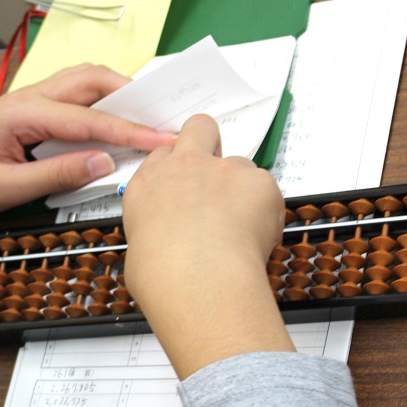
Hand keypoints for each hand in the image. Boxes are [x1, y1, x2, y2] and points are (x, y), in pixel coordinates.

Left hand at [0, 64, 175, 261]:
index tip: (162, 138)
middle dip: (130, 93)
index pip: (88, 118)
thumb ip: (60, 174)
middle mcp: (28, 96)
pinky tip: (111, 123)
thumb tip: (106, 162)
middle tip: (161, 116)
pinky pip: (71, 97)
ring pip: (82, 82)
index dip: (129, 130)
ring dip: (115, 93)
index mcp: (22, 112)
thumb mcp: (10, 188)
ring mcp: (28, 99)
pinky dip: (98, 103)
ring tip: (143, 115)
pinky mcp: (29, 110)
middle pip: (90, 79)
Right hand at [122, 115, 294, 378]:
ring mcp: (223, 169)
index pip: (163, 156)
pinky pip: (267, 190)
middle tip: (217, 174)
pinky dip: (267, 210)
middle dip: (210, 141)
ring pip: (241, 164)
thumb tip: (168, 243)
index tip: (185, 186)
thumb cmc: (163, 276)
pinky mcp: (258, 181)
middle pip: (200, 127)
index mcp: (149, 185)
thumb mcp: (139, 250)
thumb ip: (158, 229)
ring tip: (242, 226)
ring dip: (243, 188)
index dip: (177, 169)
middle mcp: (184, 167)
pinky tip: (256, 237)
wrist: (197, 279)